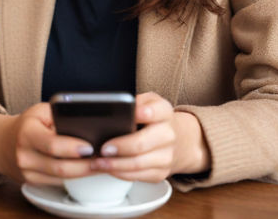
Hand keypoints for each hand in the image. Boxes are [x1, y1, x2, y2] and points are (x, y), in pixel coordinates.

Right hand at [0, 103, 94, 184]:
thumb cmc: (27, 123)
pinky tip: (86, 170)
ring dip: (82, 173)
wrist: (2, 142)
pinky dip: (74, 178)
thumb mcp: (40, 111)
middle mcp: (24, 156)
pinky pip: (57, 183)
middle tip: (103, 159)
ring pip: (60, 178)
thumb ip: (60, 115)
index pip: (52, 144)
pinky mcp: (32, 183)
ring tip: (100, 164)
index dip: (72, 148)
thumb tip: (85, 123)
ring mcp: (27, 173)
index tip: (91, 147)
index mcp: (26, 133)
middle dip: (84, 165)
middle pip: (59, 167)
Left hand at [88, 92, 210, 181]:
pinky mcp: (160, 173)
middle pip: (142, 143)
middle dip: (120, 147)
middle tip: (104, 148)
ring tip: (99, 161)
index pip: (154, 112)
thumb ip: (135, 101)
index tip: (127, 116)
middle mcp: (168, 134)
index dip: (142, 113)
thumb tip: (113, 107)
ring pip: (138, 164)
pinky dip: (120, 173)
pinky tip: (108, 168)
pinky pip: (138, 176)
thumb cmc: (155, 118)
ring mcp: (166, 156)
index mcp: (164, 112)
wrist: (178, 138)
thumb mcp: (149, 101)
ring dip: (115, 164)